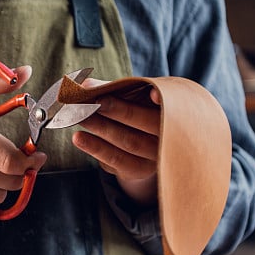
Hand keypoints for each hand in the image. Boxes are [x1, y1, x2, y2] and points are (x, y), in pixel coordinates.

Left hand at [71, 78, 160, 206]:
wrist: (147, 142)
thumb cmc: (140, 109)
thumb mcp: (135, 96)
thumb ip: (113, 88)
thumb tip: (85, 86)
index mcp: (176, 113)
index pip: (169, 106)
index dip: (162, 101)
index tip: (152, 93)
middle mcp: (171, 137)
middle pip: (147, 122)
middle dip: (118, 111)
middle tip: (92, 101)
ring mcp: (156, 156)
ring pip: (129, 143)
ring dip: (101, 129)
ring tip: (78, 117)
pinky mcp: (139, 169)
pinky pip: (117, 160)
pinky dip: (96, 148)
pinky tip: (79, 138)